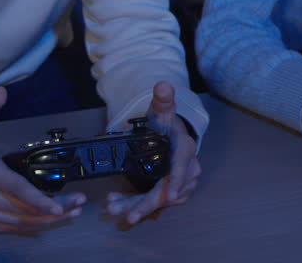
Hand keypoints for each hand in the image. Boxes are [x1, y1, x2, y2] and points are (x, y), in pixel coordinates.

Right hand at [0, 86, 84, 233]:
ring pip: (19, 223)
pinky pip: (9, 229)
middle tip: (78, 205)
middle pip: (24, 210)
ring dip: (47, 221)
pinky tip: (48, 221)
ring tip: (71, 213)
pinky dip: (30, 226)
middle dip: (55, 211)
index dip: (39, 201)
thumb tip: (0, 91)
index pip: (17, 189)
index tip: (58, 207)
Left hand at [105, 81, 200, 224]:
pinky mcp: (173, 193)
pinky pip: (157, 203)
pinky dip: (139, 206)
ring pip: (160, 200)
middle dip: (146, 205)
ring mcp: (182, 184)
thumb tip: (163, 85)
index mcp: (184, 149)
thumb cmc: (165, 125)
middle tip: (127, 216)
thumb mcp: (162, 111)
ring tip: (113, 208)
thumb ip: (162, 99)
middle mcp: (188, 170)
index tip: (168, 197)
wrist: (171, 137)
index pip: (182, 167)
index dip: (175, 182)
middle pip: (168, 191)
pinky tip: (120, 204)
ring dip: (137, 207)